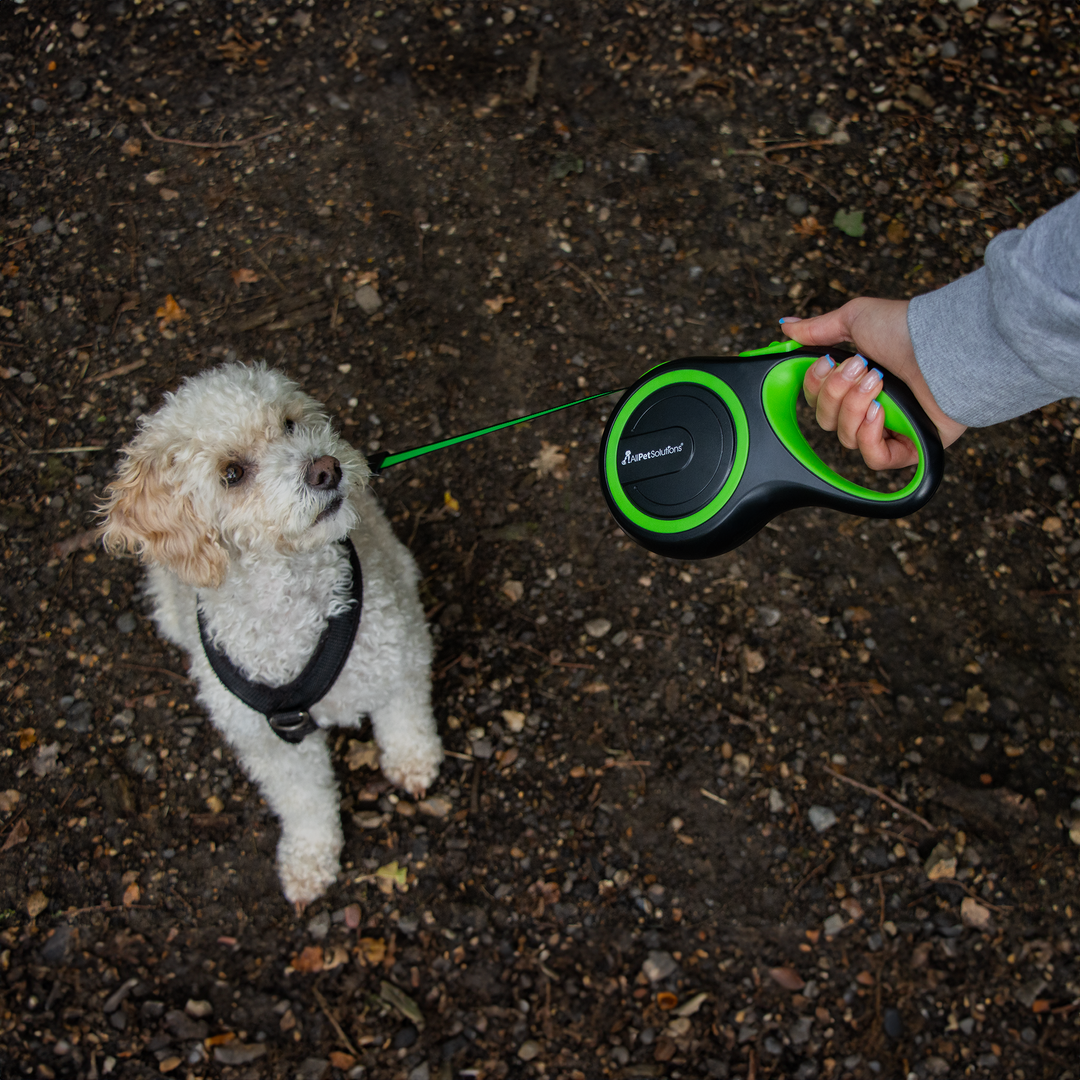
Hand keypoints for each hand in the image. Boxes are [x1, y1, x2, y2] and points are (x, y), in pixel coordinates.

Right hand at [779, 297, 965, 469]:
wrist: (944, 345)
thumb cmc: (906, 329)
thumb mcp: (855, 319)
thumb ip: (818, 329)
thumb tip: (787, 328)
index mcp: (855, 382)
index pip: (816, 400)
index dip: (815, 385)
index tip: (827, 362)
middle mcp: (870, 406)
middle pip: (826, 421)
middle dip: (837, 394)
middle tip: (863, 368)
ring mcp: (890, 428)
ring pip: (845, 438)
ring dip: (855, 408)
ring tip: (879, 383)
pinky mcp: (910, 447)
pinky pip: (873, 458)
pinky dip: (870, 436)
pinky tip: (880, 412)